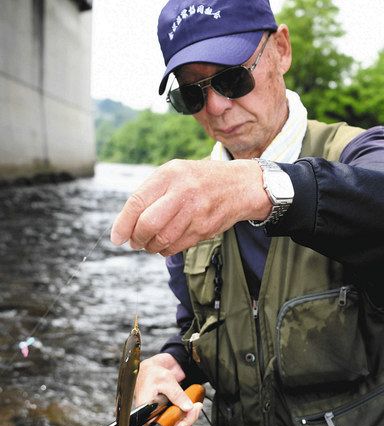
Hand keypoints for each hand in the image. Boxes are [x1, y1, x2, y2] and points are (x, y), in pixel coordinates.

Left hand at [111, 158, 270, 254]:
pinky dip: (165, 250)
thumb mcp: (173, 173)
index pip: (138, 202)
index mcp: (169, 174)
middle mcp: (182, 192)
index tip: (116, 238)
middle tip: (134, 242)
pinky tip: (164, 244)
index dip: (123, 223)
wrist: (239, 186)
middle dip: (136, 238)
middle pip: (148, 224)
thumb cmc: (197, 180)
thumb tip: (124, 223)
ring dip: (150, 246)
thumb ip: (149, 193)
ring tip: (148, 243)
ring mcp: (195, 212)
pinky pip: (176, 247)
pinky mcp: (204, 229)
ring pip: (162, 239)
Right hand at [135, 353, 202, 425]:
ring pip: (176, 422)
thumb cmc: (152, 371)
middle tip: (196, 408)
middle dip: (186, 419)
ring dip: (189, 416)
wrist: (154, 365)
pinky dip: (187, 412)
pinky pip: (179, 416)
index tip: (187, 415)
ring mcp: (162, 412)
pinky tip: (193, 405)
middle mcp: (153, 414)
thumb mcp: (166, 379)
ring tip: (196, 406)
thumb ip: (177, 394)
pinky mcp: (169, 409)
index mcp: (146, 410)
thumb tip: (187, 407)